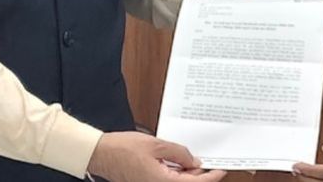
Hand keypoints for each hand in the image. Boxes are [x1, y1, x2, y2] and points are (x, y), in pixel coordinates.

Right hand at [86, 132, 225, 181]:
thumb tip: (194, 161)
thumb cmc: (122, 149)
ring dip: (187, 176)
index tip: (221, 170)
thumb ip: (179, 153)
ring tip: (192, 160)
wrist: (101, 154)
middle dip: (200, 176)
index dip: (211, 177)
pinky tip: (178, 163)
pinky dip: (175, 175)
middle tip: (209, 162)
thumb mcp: (156, 145)